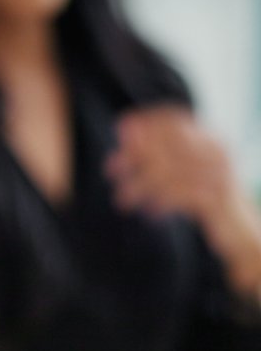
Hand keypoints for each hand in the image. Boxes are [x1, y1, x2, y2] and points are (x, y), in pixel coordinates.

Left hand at [109, 105, 260, 294]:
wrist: (241, 232)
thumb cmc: (205, 198)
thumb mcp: (183, 172)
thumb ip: (158, 153)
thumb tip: (124, 132)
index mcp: (212, 140)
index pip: (177, 118)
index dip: (148, 120)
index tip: (121, 126)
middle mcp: (219, 152)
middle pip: (168, 145)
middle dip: (136, 155)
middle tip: (110, 169)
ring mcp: (222, 174)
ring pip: (170, 172)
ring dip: (140, 186)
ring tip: (121, 199)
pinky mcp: (221, 199)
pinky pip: (181, 195)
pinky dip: (161, 202)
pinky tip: (148, 212)